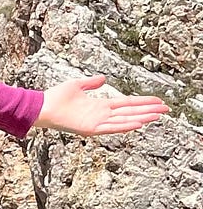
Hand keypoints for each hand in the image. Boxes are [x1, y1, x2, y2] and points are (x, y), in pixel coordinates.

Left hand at [33, 75, 171, 135]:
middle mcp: (102, 114)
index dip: (143, 102)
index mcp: (101, 105)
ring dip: (141, 118)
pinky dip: (125, 126)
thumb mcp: (77, 85)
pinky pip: (111, 128)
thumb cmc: (56, 97)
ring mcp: (97, 122)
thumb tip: (104, 79)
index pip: (127, 103)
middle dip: (149, 110)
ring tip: (157, 116)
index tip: (158, 101)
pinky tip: (138, 123)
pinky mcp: (90, 129)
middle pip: (131, 112)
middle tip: (167, 110)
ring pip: (125, 120)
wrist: (42, 106)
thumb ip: (91, 83)